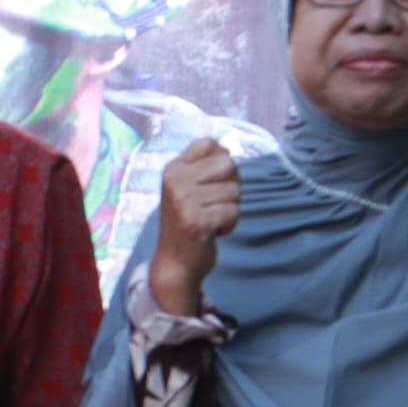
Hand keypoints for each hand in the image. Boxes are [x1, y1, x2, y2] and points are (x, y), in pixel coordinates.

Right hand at [147, 142, 242, 316]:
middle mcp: (175, 181)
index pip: (209, 143)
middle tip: (213, 203)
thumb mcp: (186, 188)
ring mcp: (185, 202)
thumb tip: (231, 145)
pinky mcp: (197, 222)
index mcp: (173, 169)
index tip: (211, 181)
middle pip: (229, 164)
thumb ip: (204, 166)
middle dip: (231, 186)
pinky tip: (212, 231)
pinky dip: (229, 224)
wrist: (175, 263)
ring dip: (230, 208)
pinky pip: (233, 212)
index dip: (221, 160)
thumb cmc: (187, 222)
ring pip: (234, 191)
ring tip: (210, 218)